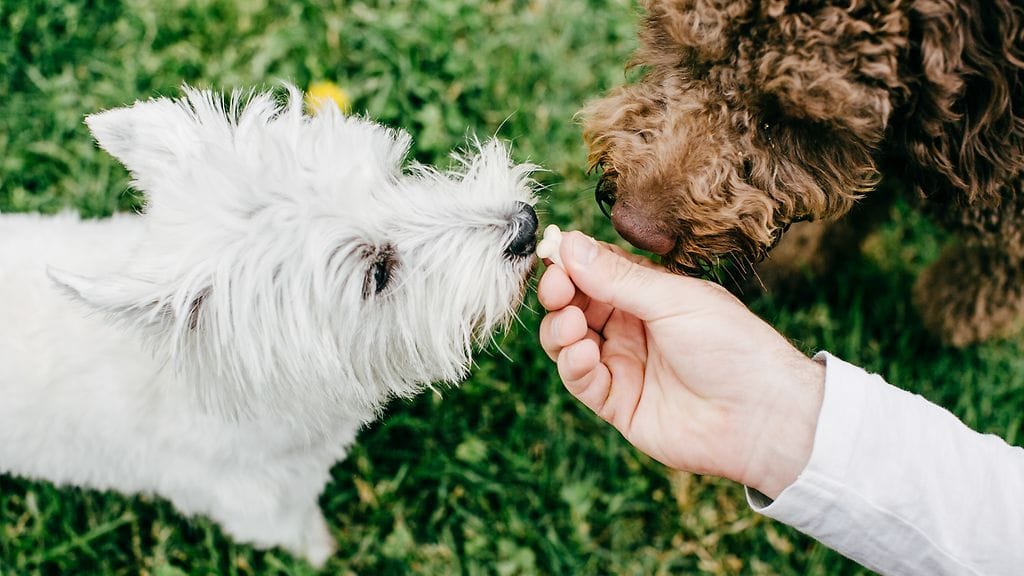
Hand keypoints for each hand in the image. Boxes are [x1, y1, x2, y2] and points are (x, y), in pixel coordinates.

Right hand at [538, 232, 824, 497]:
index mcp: (649, 293)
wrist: (761, 417)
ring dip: (560, 330)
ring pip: (568, 342)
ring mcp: (623, 364)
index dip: (570, 263)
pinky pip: (580, 380)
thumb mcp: (675, 300)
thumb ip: (617, 277)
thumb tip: (568, 243)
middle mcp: (631, 326)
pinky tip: (585, 356)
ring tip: (574, 326)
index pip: (594, 270)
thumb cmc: (733, 348)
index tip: (553, 256)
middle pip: (574, 304)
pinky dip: (573, 365)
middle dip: (559, 294)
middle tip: (558, 290)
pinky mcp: (617, 403)